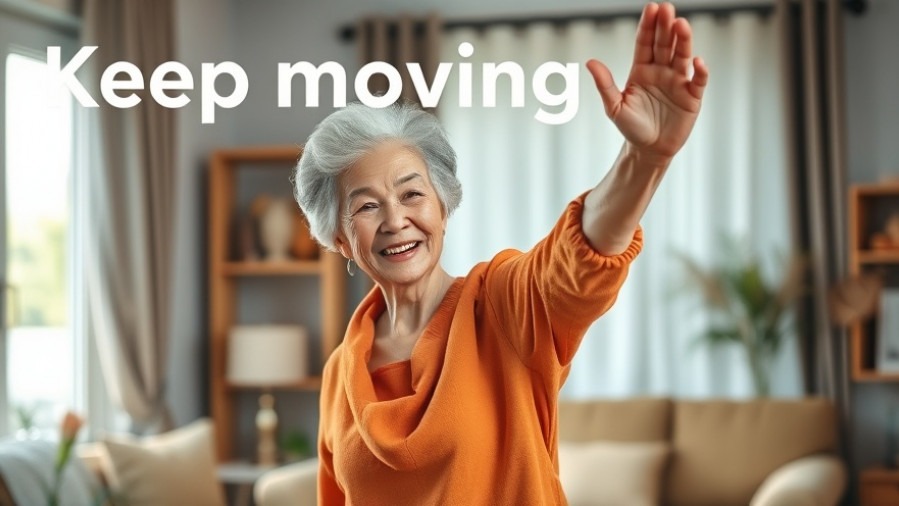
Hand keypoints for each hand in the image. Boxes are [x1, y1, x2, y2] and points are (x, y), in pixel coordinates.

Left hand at [586, 2, 708, 159]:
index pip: (645, 43)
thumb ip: (605, 84)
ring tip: (681, 25)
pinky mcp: (692, 97)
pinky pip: (698, 81)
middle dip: (665, 26)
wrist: (648, 150)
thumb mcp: (614, 107)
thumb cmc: (631, 127)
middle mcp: (661, 71)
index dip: (648, 26)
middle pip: (664, 44)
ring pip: (682, 57)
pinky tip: (698, 61)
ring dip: (683, 41)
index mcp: (641, 69)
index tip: (651, 8)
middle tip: (666, 8)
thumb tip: (590, 62)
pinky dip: (700, 71)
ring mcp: (678, 82)